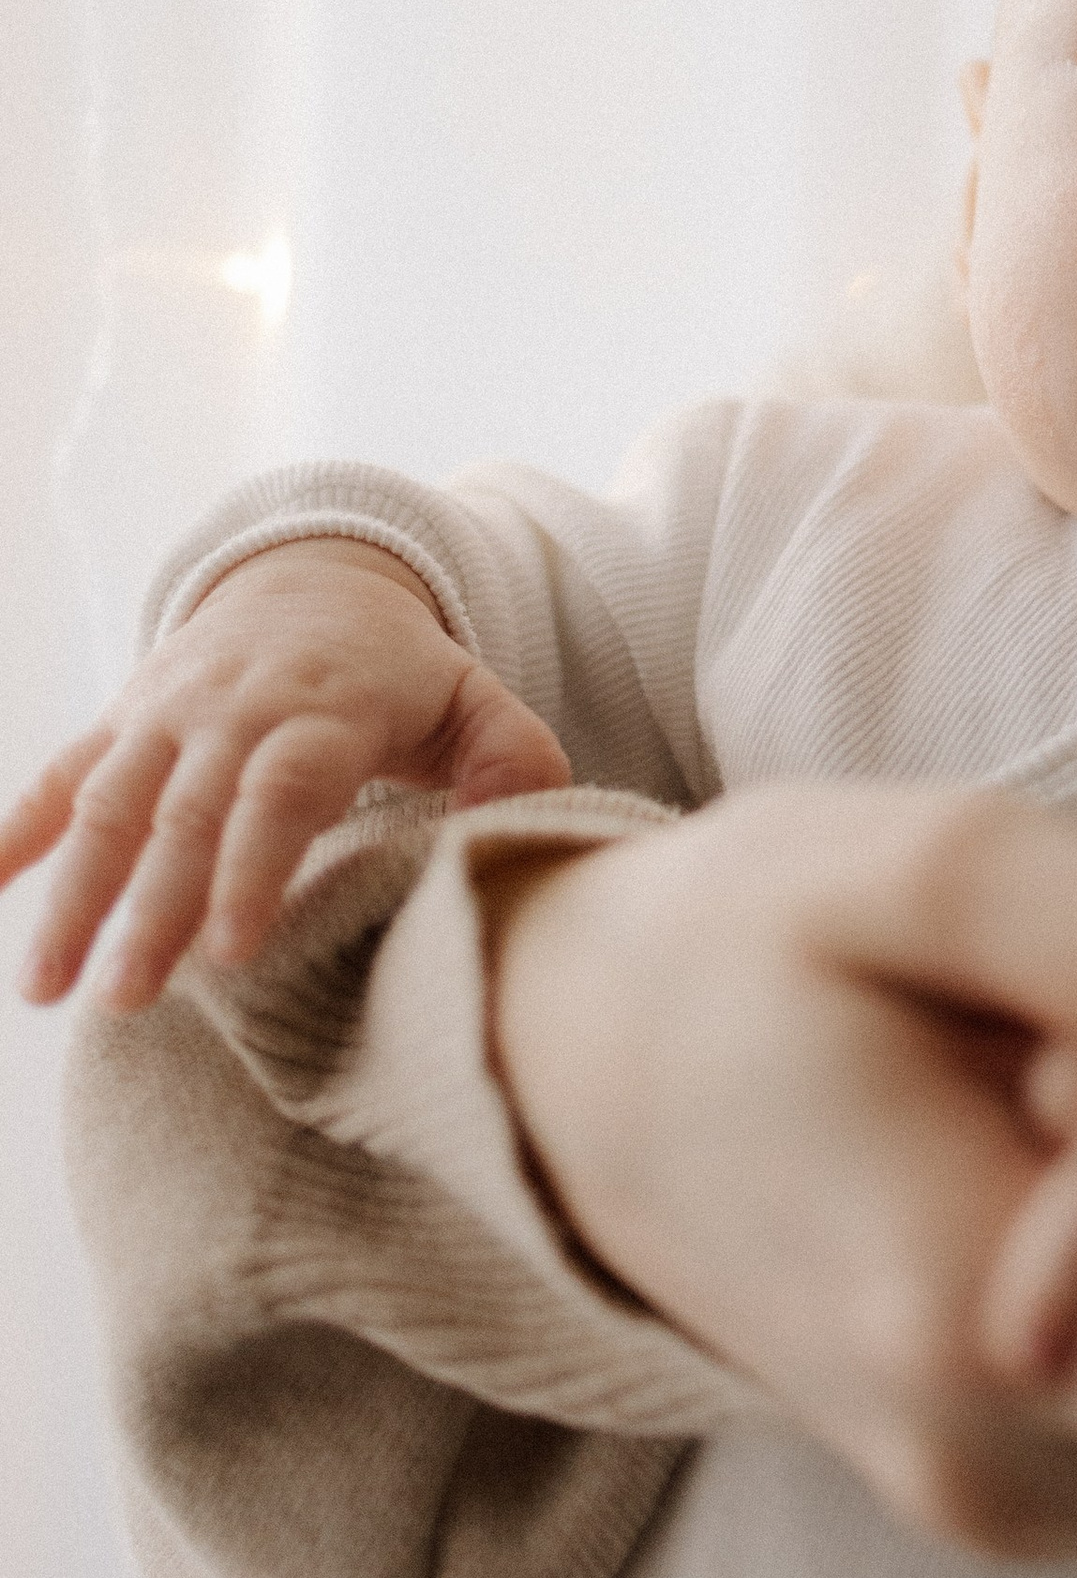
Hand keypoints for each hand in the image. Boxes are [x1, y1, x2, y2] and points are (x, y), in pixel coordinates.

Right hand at [3, 538, 568, 1009]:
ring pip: (108, 801)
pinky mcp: (122, 719)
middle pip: (186, 811)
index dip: (254, 868)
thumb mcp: (473, 696)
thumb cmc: (402, 672)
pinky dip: (14, 828)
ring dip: (72, 892)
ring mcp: (167, 714)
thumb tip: (523, 819)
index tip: (234, 954)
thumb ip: (513, 756)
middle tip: (126, 1001)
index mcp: (323, 711)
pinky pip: (59, 772)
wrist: (314, 576)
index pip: (282, 791)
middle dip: (152, 908)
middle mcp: (234, 710)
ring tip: (46, 988)